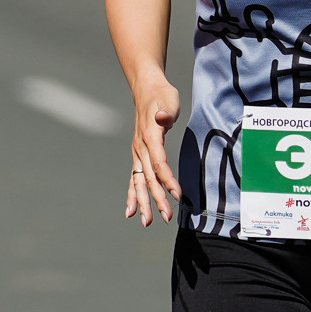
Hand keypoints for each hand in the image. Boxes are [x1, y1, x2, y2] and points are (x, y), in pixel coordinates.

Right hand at [124, 76, 182, 226]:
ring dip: (144, 202)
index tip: (177, 195)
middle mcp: (140, 148)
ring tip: (147, 222)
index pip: (159, 162)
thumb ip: (166, 111)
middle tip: (166, 217)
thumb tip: (163, 118)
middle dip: (157, 199)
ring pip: (139, 182)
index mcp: (149, 136)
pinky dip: (133, 195)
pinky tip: (133, 211)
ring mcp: (137, 153)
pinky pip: (134, 179)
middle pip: (148, 177)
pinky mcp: (138, 156)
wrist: (146, 89)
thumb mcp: (168, 99)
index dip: (167, 179)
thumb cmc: (161, 95)